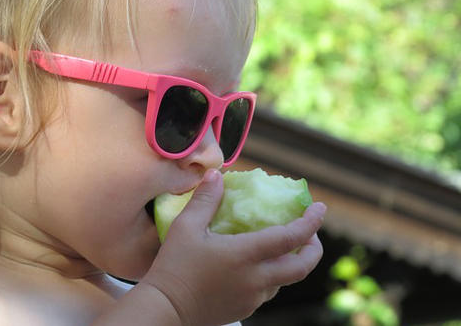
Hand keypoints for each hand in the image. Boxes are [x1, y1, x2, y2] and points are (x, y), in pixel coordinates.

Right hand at [141, 169, 325, 325]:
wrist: (165, 309)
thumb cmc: (174, 266)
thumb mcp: (186, 227)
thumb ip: (205, 200)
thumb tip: (217, 175)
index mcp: (245, 255)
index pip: (290, 238)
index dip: (310, 222)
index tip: (319, 207)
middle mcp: (256, 280)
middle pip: (302, 267)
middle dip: (314, 248)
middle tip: (311, 233)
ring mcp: (252, 298)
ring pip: (285, 281)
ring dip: (291, 263)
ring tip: (283, 248)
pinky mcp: (244, 310)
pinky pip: (267, 292)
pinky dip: (271, 277)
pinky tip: (256, 267)